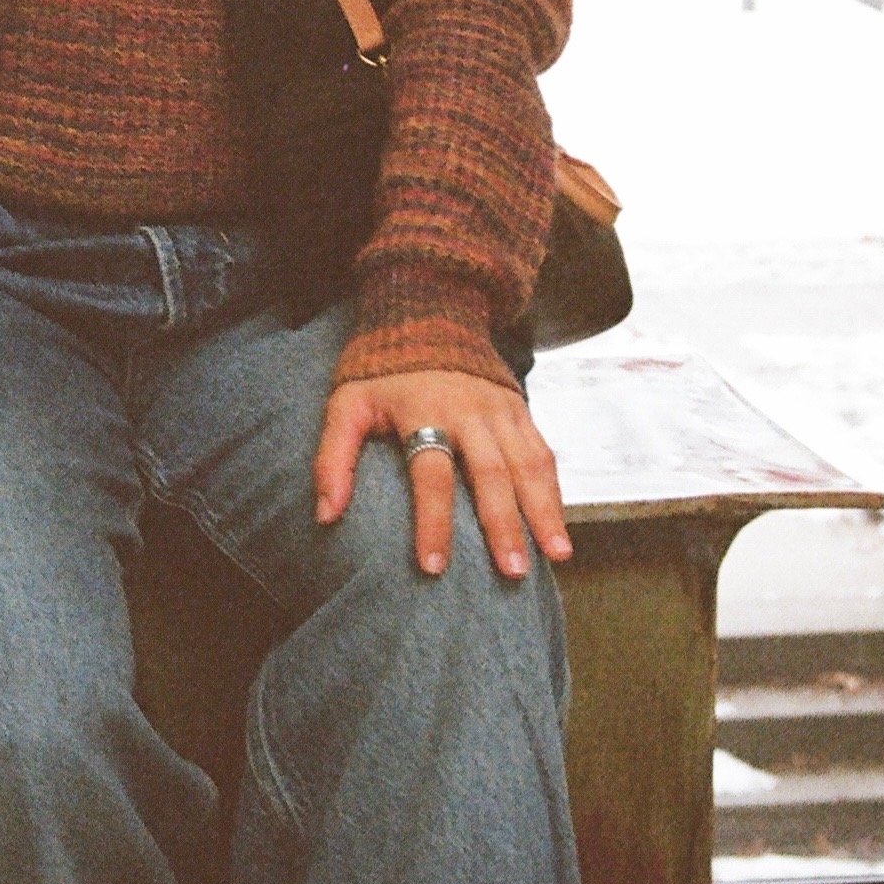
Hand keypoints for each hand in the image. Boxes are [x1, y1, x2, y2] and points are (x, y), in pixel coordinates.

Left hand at [314, 371, 572, 581]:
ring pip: (528, 465)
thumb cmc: (380, 368)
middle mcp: (469, 410)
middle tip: (513, 573)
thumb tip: (325, 516)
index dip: (431, 522)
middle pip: (491, 474)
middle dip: (503, 525)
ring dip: (543, 512)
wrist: (428, 310)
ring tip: (556, 556)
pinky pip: (542, 453)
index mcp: (423, 410)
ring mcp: (500, 408)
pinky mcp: (520, 408)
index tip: (432, 568)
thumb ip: (332, 458)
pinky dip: (553, 490)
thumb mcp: (346, 403)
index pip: (430, 474)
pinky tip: (558, 527)